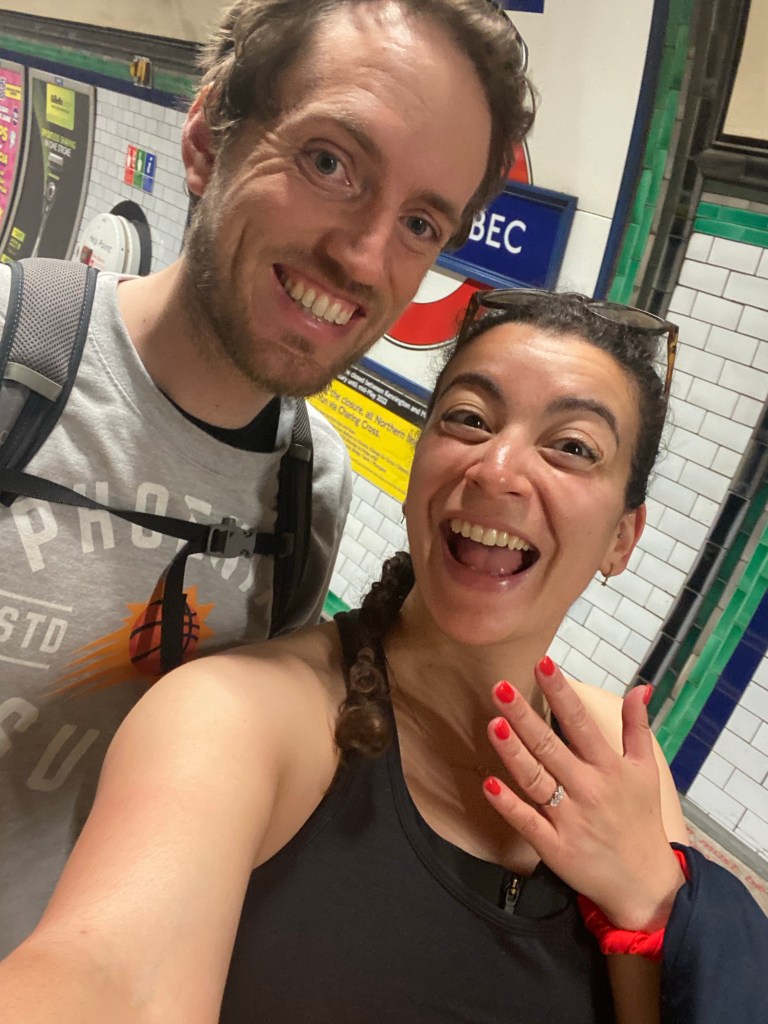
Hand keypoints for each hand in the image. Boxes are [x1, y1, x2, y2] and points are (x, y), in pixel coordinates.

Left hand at [482, 657, 684, 931]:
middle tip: (500, 687)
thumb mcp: (646, 771)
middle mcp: (588, 789)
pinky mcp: (556, 847)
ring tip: (494, 724)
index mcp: (609, 768)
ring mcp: (570, 819)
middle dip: (525, 715)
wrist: (645, 885)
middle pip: (551, 746)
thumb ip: (637, 727)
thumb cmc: (641, 820)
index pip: (580, 722)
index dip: (561, 692)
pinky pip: (528, 823)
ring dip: (514, 753)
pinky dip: (509, 805)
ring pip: (536, 780)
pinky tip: (490, 784)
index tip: (542, 663)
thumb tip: (640, 688)